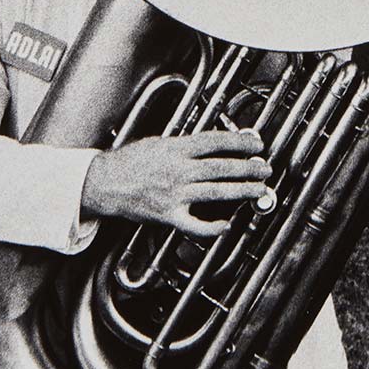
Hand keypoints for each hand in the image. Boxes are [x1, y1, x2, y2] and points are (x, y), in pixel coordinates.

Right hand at [82, 129, 271, 239]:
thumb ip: (185, 144)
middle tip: (265, 168)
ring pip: (216, 192)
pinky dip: (213, 226)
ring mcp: (175, 195)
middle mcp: (178, 170)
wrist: (103, 183)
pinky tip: (226, 223)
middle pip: (222, 168)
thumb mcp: (158, 142)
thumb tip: (213, 144)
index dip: (240, 142)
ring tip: (258, 189)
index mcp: (176, 148)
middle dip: (248, 167)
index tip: (256, 143)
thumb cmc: (129, 161)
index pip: (216, 142)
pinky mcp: (168, 215)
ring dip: (241, 191)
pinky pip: (196, 224)